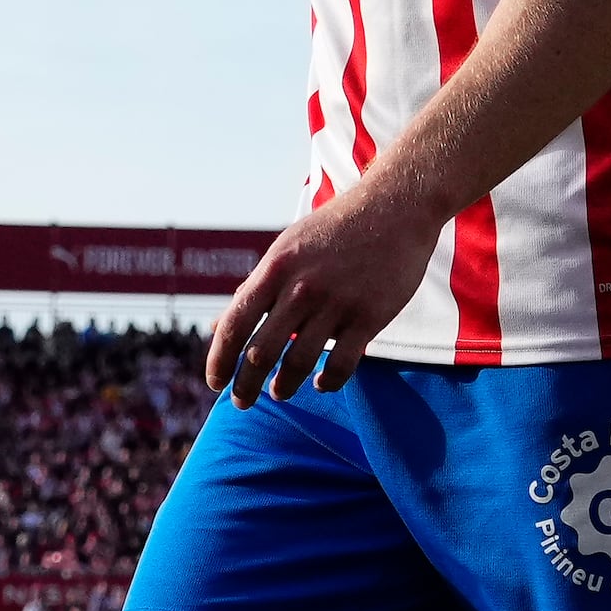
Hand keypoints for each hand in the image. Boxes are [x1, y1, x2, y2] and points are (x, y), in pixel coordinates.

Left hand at [206, 183, 446, 403]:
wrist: (395, 208)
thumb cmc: (334, 230)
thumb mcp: (286, 250)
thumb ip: (255, 290)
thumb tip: (218, 327)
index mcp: (275, 268)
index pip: (234, 325)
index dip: (219, 360)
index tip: (215, 383)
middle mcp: (301, 288)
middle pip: (261, 352)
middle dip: (245, 385)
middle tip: (242, 402)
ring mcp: (336, 303)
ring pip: (298, 363)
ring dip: (283, 387)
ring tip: (279, 393)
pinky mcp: (369, 316)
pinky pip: (341, 364)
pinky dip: (326, 382)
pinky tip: (320, 384)